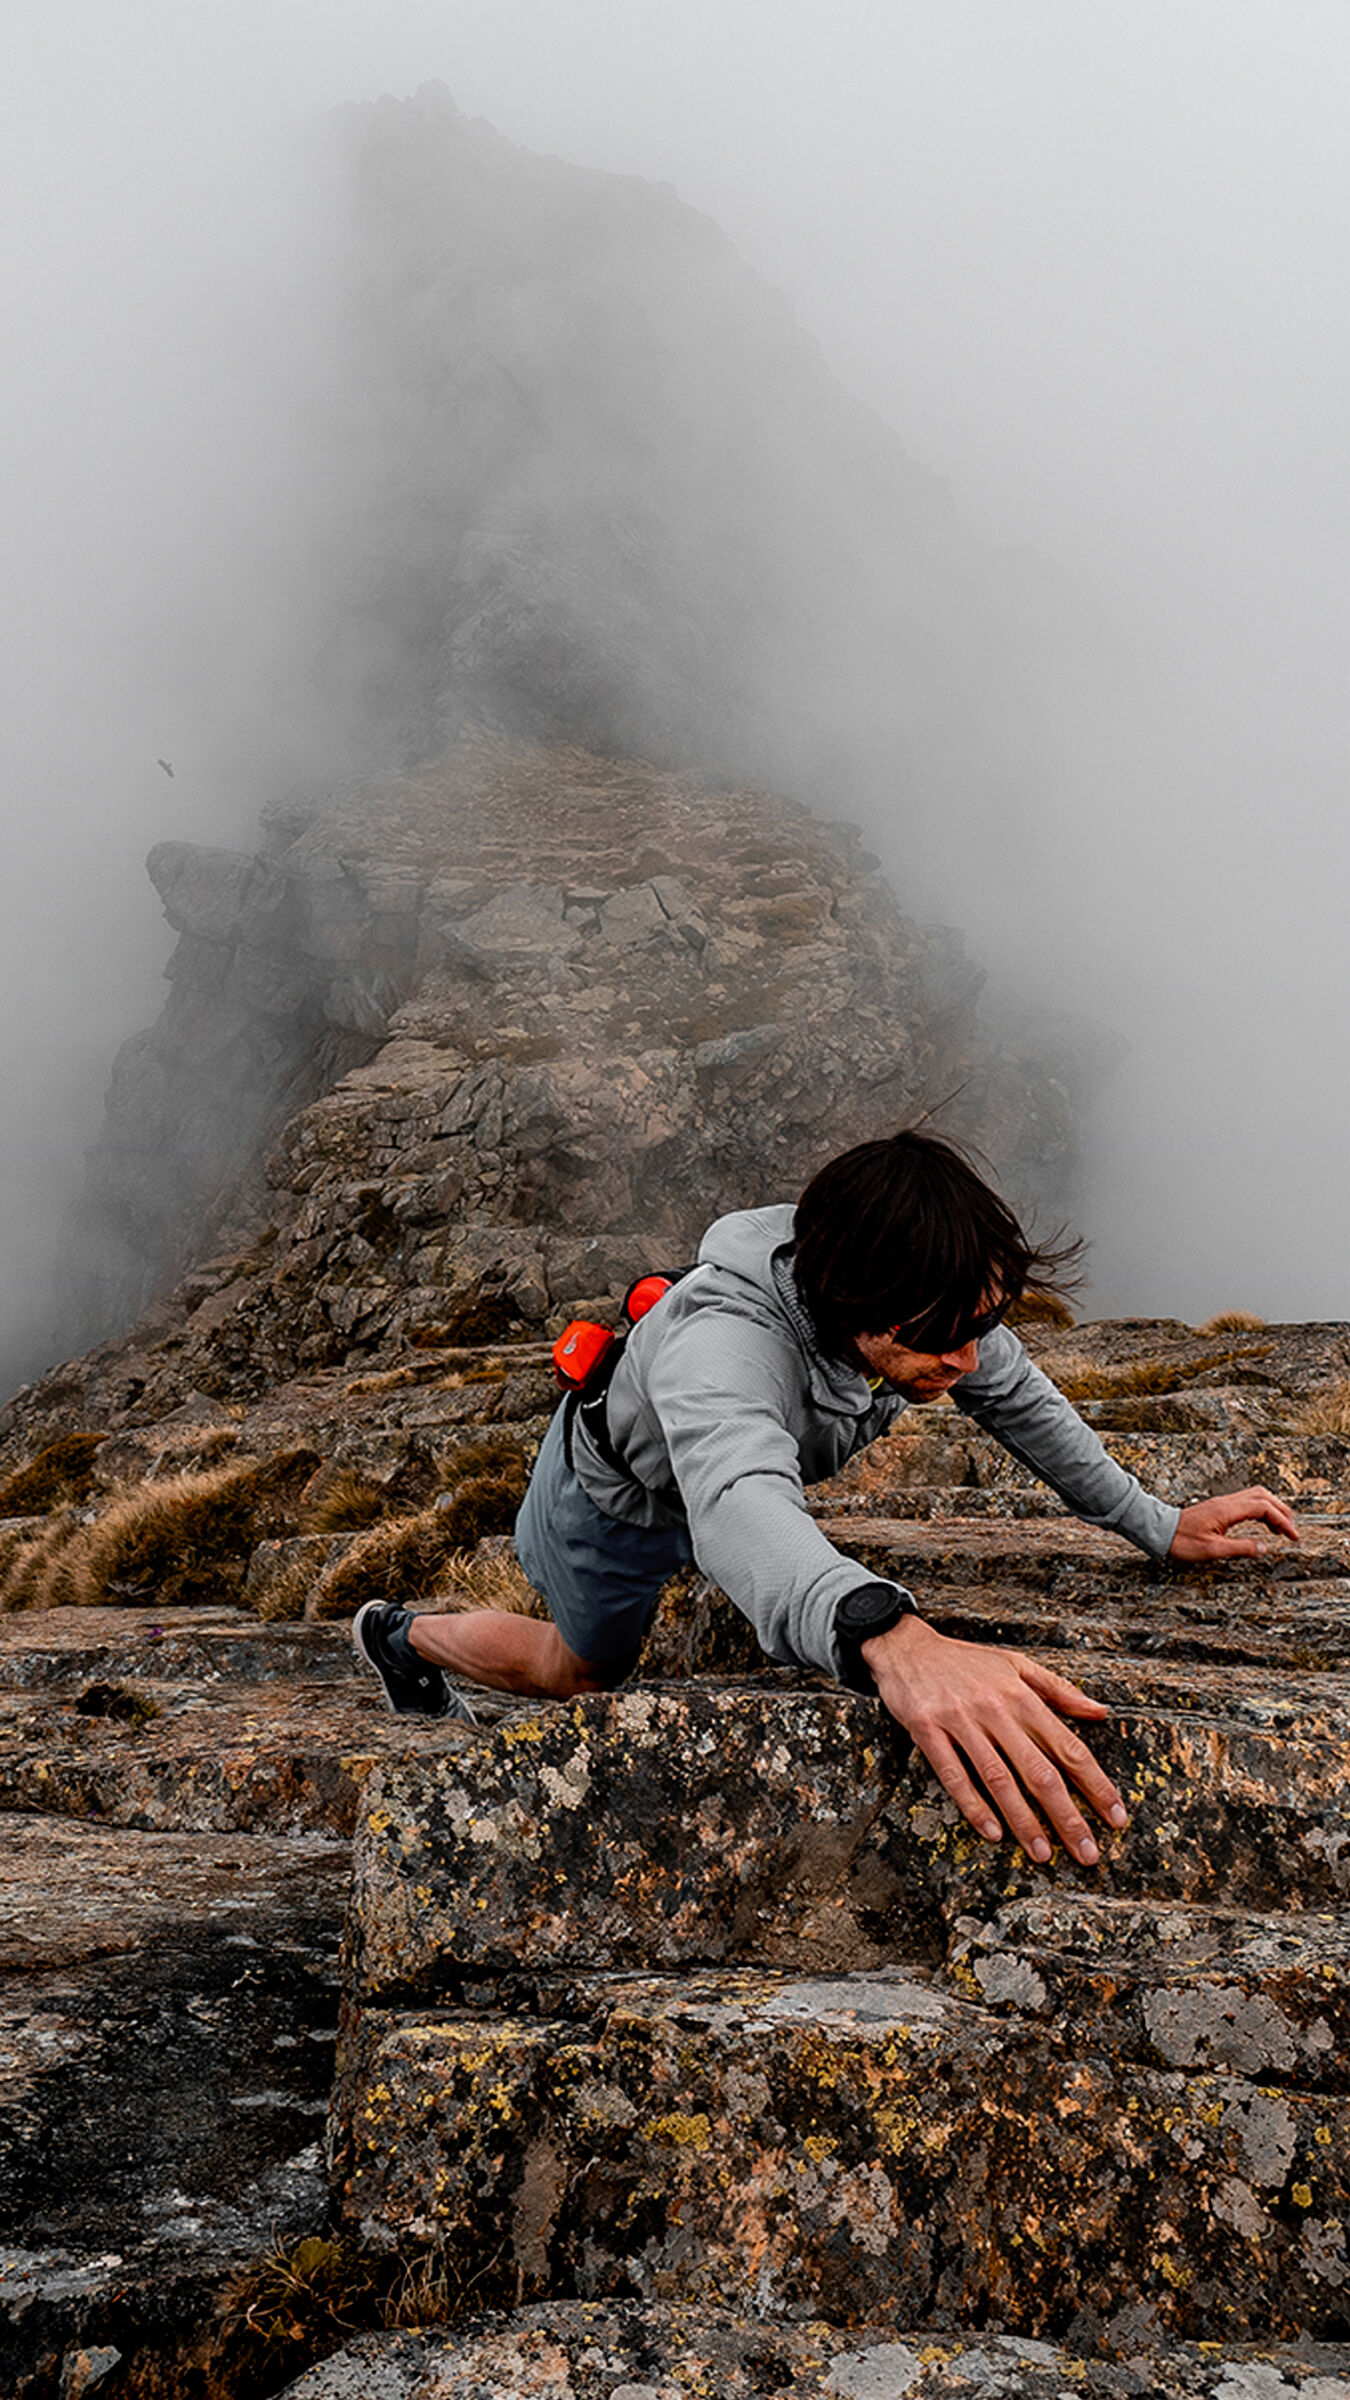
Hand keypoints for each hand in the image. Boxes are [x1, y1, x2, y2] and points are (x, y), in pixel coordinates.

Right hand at [862, 1614, 1125, 1864]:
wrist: (906, 1646)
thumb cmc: (966, 1661)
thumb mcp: (1016, 1665)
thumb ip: (1059, 1690)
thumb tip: (1100, 1712)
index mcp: (1021, 1696)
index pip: (1068, 1747)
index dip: (1096, 1784)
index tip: (1116, 1816)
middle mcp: (995, 1710)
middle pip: (1039, 1771)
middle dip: (1067, 1816)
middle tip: (1087, 1852)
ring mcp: (961, 1722)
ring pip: (999, 1779)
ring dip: (1023, 1821)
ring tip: (1042, 1853)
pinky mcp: (928, 1732)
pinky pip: (954, 1775)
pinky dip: (974, 1805)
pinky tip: (992, 1832)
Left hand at [1169, 1486, 1298, 1560]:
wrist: (1159, 1531)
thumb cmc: (1181, 1541)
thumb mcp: (1213, 1550)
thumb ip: (1240, 1548)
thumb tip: (1264, 1548)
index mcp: (1227, 1510)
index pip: (1264, 1508)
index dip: (1282, 1521)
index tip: (1293, 1536)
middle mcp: (1227, 1502)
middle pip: (1264, 1497)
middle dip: (1282, 1511)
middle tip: (1292, 1531)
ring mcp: (1223, 1503)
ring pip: (1256, 1496)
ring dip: (1272, 1509)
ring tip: (1280, 1528)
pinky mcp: (1219, 1507)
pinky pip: (1246, 1502)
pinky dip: (1261, 1510)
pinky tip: (1262, 1524)